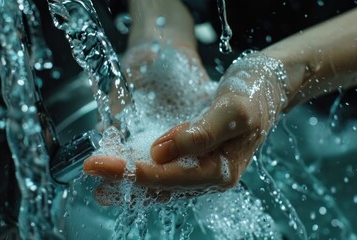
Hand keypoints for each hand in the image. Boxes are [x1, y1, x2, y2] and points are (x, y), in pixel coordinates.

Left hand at [84, 50, 288, 203]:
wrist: (266, 86)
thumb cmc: (253, 95)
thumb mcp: (232, 111)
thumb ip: (199, 134)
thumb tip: (159, 153)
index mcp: (219, 171)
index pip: (166, 177)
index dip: (129, 173)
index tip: (96, 164)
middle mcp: (209, 176)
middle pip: (158, 185)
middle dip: (122, 180)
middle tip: (90, 171)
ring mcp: (201, 169)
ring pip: (158, 183)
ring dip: (128, 180)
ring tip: (99, 177)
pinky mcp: (196, 158)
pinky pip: (163, 171)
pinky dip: (141, 169)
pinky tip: (124, 166)